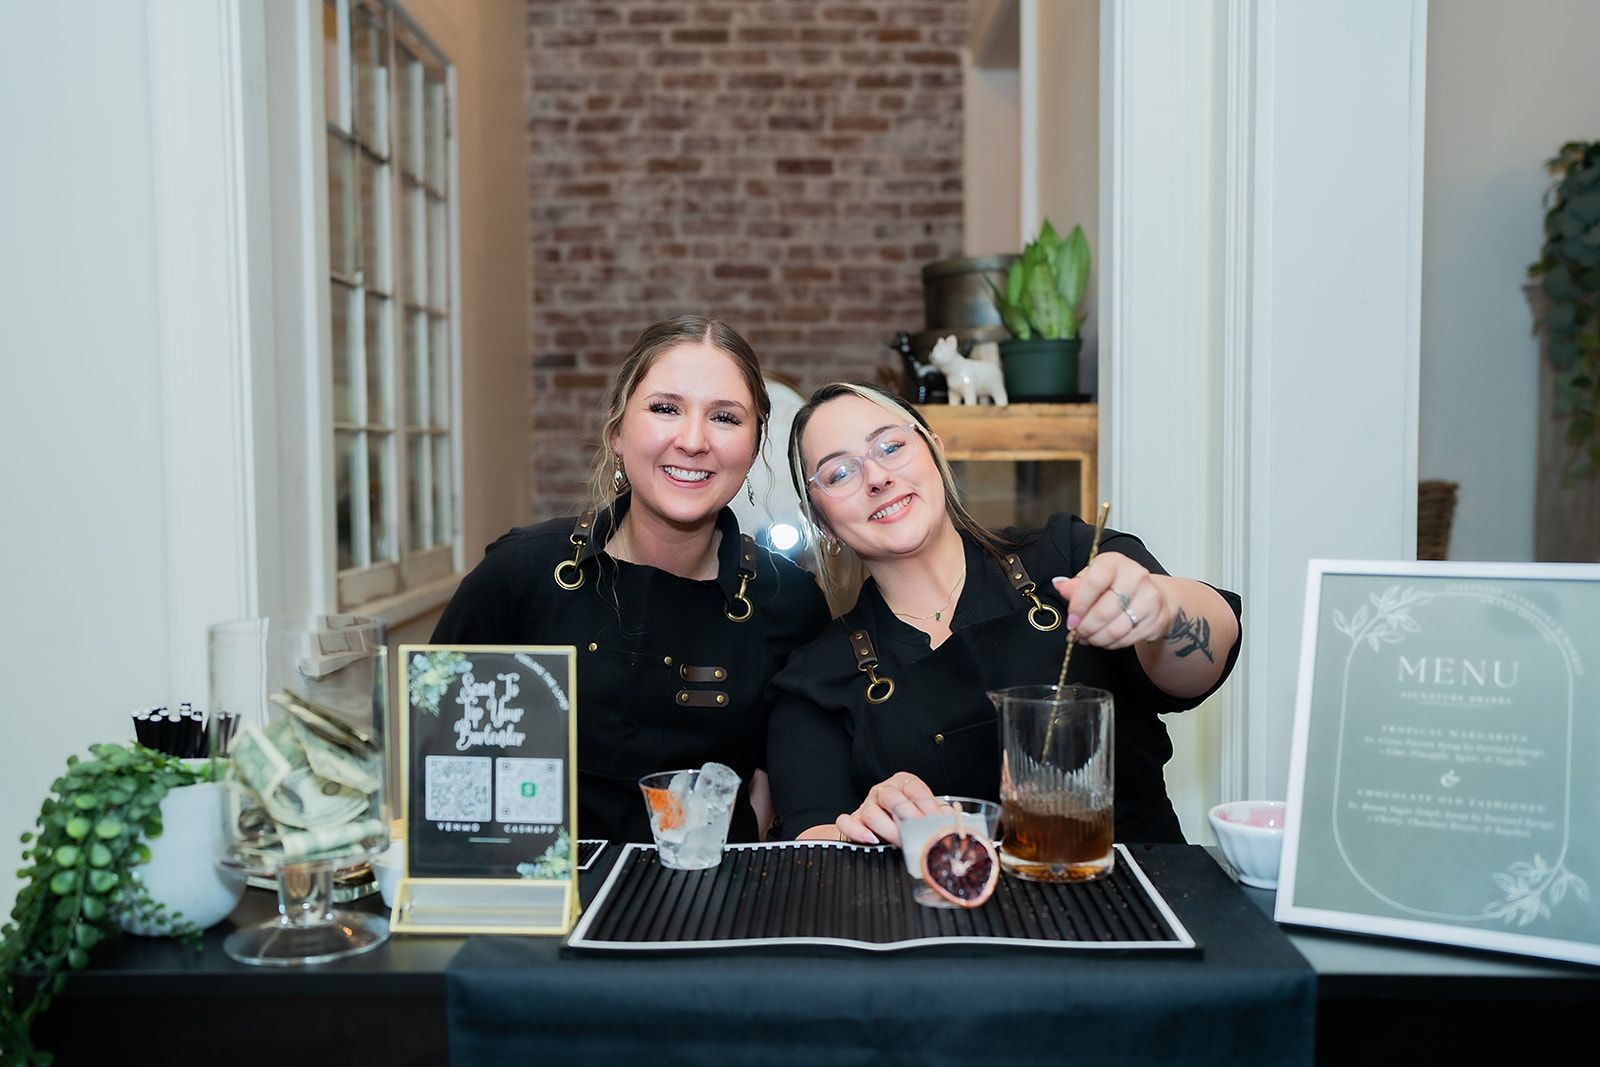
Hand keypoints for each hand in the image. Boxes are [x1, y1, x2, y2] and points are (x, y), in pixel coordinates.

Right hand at [836, 771, 938, 845]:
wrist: (885, 832)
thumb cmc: (909, 821)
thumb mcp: (926, 815)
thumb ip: (938, 816)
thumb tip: (950, 820)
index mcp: (903, 784)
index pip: (914, 788)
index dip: (926, 805)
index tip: (934, 821)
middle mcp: (883, 792)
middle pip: (891, 797)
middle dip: (906, 815)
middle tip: (917, 831)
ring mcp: (866, 805)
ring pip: (870, 811)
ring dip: (886, 828)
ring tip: (899, 841)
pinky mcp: (852, 820)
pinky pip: (846, 822)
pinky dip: (856, 831)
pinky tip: (870, 840)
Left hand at [1051, 552, 1170, 650]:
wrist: (1151, 592)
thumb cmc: (1117, 584)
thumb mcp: (1093, 577)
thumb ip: (1076, 585)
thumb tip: (1060, 586)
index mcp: (1115, 563)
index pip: (1094, 583)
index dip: (1078, 605)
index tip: (1071, 620)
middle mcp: (1136, 577)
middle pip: (1104, 611)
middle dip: (1085, 627)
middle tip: (1077, 633)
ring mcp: (1149, 599)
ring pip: (1116, 629)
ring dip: (1096, 638)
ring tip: (1088, 638)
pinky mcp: (1156, 619)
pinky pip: (1127, 639)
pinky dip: (1111, 643)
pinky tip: (1104, 639)